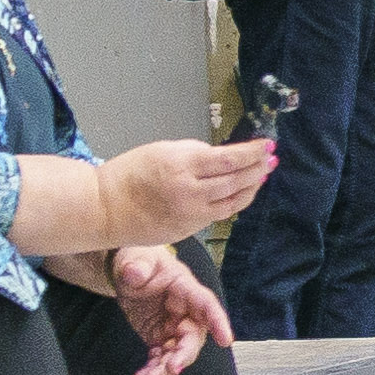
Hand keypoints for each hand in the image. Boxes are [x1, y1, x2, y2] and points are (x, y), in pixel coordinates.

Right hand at [103, 133, 277, 244]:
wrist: (104, 208)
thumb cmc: (127, 175)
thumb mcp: (162, 150)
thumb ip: (195, 153)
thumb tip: (222, 157)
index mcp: (181, 165)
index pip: (229, 159)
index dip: (252, 152)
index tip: (266, 144)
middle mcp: (189, 191)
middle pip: (236, 180)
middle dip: (257, 168)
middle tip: (270, 159)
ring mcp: (190, 214)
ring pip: (233, 201)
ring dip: (251, 187)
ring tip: (261, 175)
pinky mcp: (189, 229)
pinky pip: (220, 215)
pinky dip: (235, 202)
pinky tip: (242, 193)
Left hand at [103, 245, 229, 374]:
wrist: (128, 272)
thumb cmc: (138, 260)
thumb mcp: (134, 259)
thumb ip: (136, 266)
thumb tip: (135, 273)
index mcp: (184, 288)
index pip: (206, 304)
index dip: (218, 322)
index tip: (226, 341)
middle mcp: (185, 310)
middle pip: (193, 337)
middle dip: (184, 355)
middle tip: (171, 368)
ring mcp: (173, 326)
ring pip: (178, 353)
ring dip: (165, 370)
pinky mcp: (160, 337)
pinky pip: (161, 358)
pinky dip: (152, 370)